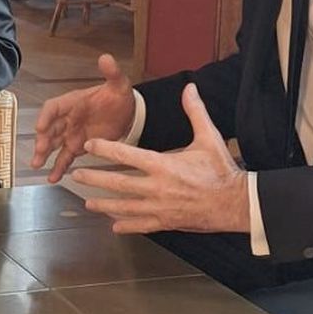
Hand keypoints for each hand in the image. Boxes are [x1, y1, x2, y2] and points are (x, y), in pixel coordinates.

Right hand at [31, 53, 135, 182]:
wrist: (128, 114)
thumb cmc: (119, 97)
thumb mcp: (118, 84)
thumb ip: (111, 72)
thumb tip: (106, 57)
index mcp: (74, 101)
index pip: (54, 107)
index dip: (46, 116)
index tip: (40, 126)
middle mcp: (68, 118)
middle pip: (50, 128)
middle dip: (43, 139)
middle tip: (39, 150)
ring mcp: (71, 133)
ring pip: (53, 144)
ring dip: (44, 154)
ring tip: (37, 165)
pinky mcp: (77, 147)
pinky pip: (65, 157)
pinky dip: (59, 167)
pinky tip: (52, 178)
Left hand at [70, 83, 250, 235]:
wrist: (237, 203)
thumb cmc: (221, 170)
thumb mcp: (209, 137)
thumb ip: (195, 112)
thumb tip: (189, 87)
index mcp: (164, 165)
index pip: (127, 155)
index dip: (105, 150)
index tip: (88, 146)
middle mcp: (158, 188)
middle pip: (118, 184)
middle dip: (95, 179)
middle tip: (76, 175)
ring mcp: (160, 208)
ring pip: (125, 207)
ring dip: (104, 205)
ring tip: (87, 203)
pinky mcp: (167, 222)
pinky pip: (142, 225)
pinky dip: (127, 226)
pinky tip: (114, 226)